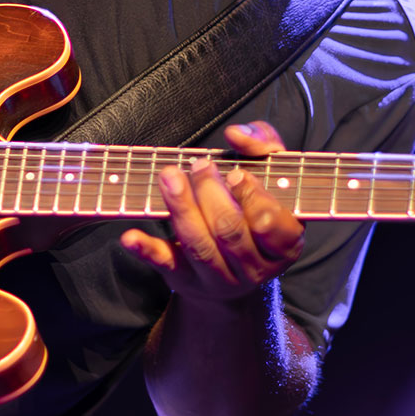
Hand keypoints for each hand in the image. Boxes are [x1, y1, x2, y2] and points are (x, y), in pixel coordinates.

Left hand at [120, 120, 304, 299]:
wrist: (239, 271)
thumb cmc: (257, 209)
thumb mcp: (274, 177)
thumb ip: (264, 146)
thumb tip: (237, 134)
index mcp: (284, 244)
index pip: (271, 224)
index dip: (252, 198)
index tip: (236, 174)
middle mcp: (255, 267)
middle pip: (229, 231)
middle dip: (210, 194)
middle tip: (199, 165)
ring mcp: (221, 279)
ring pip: (199, 246)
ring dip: (181, 208)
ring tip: (169, 177)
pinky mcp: (188, 281)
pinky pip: (167, 265)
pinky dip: (147, 250)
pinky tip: (130, 237)